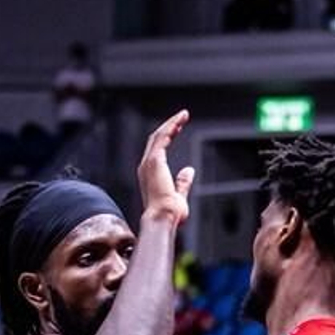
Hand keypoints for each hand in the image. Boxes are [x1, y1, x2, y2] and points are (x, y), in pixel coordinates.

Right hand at [138, 110, 195, 224]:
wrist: (163, 218)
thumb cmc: (169, 214)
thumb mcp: (179, 196)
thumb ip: (182, 182)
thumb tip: (188, 171)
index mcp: (150, 174)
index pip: (157, 149)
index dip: (167, 136)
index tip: (177, 128)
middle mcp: (146, 166)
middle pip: (156, 139)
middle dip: (169, 126)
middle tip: (182, 117)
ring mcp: (149, 162)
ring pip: (158, 135)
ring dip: (171, 124)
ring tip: (183, 115)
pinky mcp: (154, 161)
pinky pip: (162, 138)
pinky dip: (171, 127)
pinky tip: (179, 122)